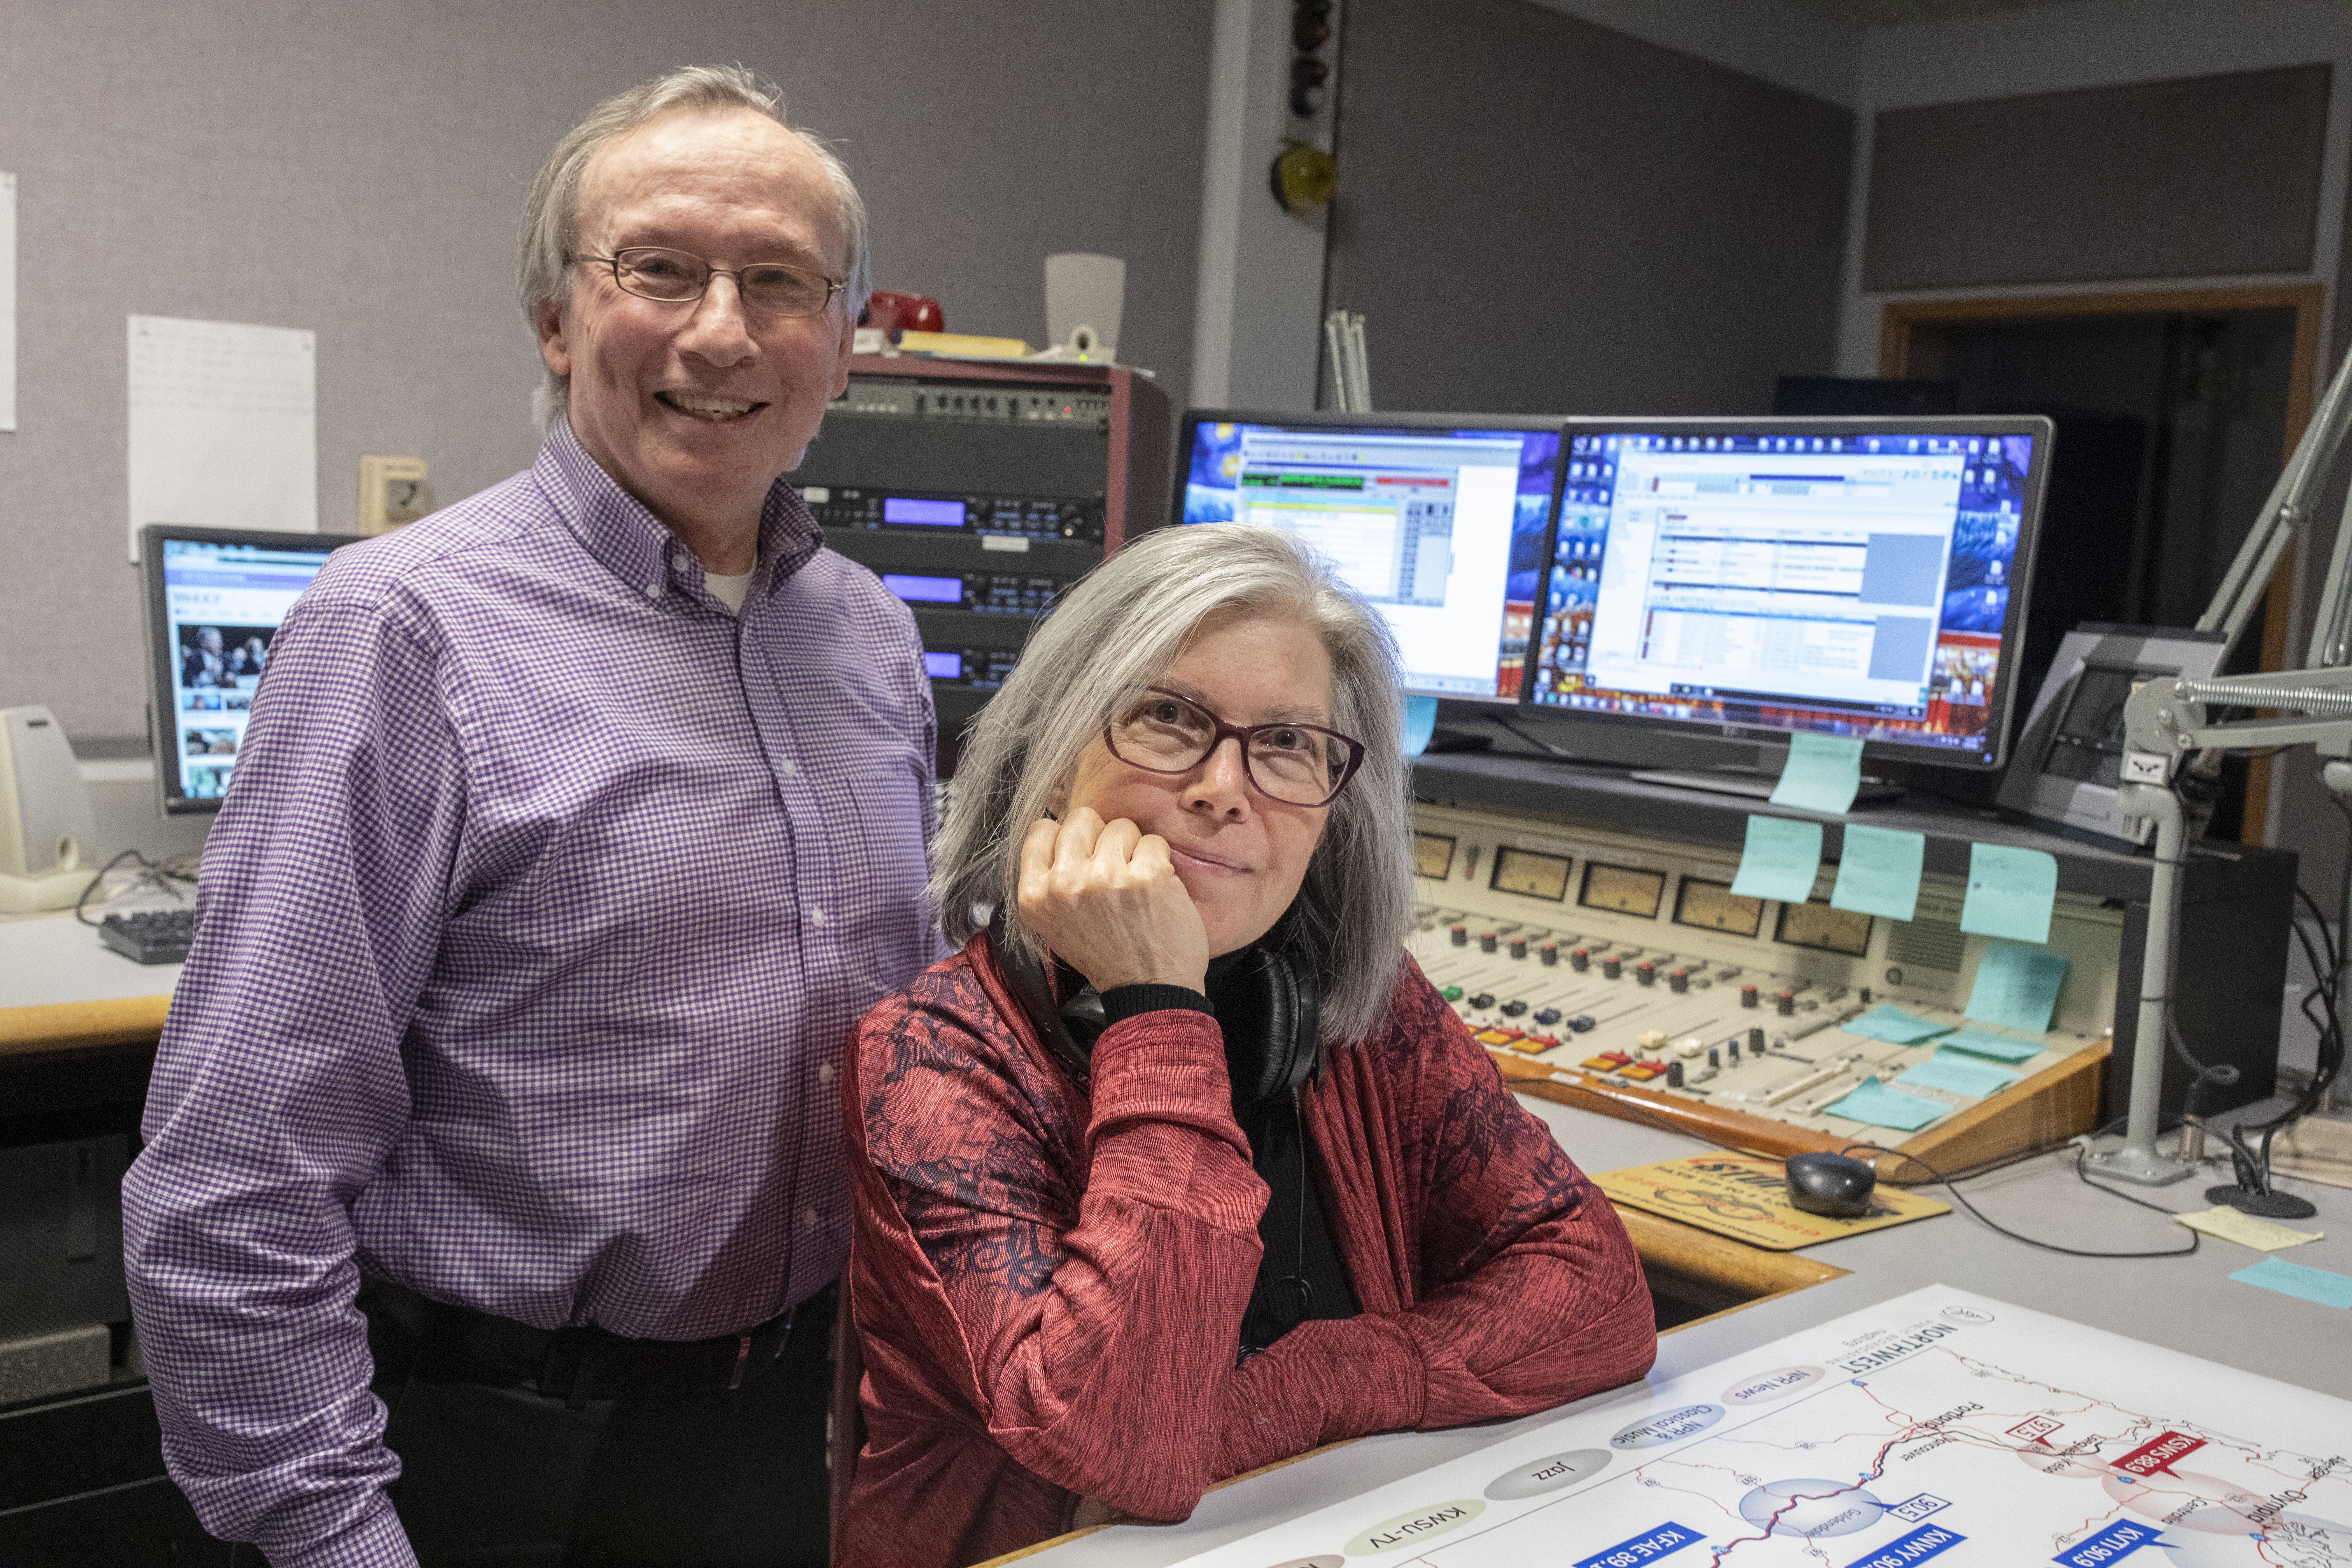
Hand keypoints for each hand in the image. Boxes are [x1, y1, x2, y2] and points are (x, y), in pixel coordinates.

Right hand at [1018, 808, 1208, 994]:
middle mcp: (1065, 884)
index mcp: (1035, 896)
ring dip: (1132, 850)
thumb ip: (1050, 879)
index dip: (1067, 838)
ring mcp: (1106, 878)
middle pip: (1082, 818)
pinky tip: (1155, 889)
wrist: (1148, 990)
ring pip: (1120, 826)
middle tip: (1113, 869)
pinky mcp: (1146, 876)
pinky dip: (1159, 861)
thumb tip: (1061, 833)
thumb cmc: (1106, 956)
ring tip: (1134, 884)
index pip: (1041, 829)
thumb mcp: (1055, 923)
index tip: (1083, 857)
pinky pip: (1153, 841)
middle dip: (1101, 837)